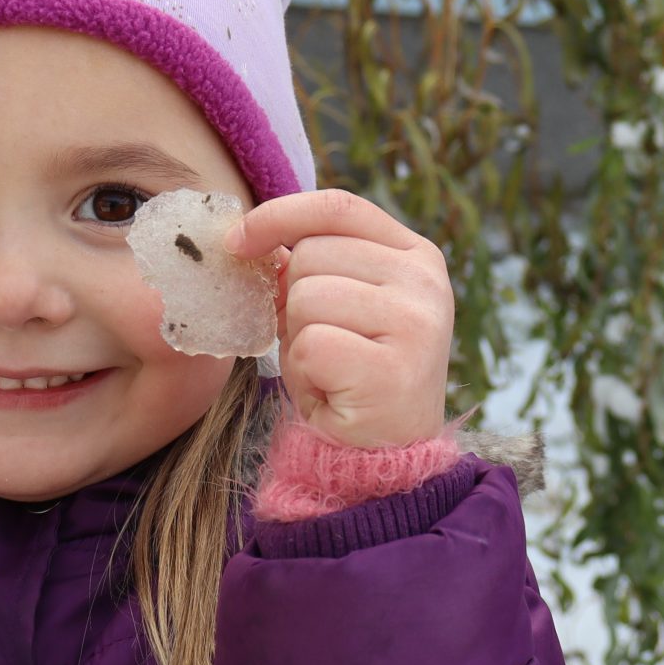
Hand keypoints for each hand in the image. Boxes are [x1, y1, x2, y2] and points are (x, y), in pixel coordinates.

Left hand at [226, 189, 453, 449]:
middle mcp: (426, 281)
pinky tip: (333, 391)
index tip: (237, 239)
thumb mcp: (339, 305)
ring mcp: (416, 323)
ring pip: (306, 298)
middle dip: (294, 301)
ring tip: (331, 369)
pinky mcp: (392, 368)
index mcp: (417, 256)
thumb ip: (313, 265)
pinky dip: (305, 372)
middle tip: (323, 343)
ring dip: (299, 339)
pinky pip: (309, 344)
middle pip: (312, 255)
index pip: (339, 207)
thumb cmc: (352, 376)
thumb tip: (249, 238)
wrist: (384, 457)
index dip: (280, 216)